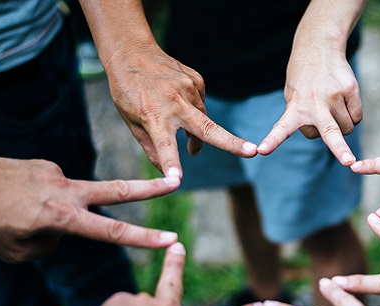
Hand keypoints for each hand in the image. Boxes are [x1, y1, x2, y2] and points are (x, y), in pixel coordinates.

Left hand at [0, 155, 179, 262]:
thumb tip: (64, 231)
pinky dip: (41, 201)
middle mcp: (65, 191)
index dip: (144, 239)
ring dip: (54, 213)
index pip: (111, 232)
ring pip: (71, 202)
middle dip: (149, 188)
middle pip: (118, 191)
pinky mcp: (47, 164)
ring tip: (16, 212)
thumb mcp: (18, 252)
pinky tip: (18, 199)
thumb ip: (51, 245)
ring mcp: (57, 173)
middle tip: (175, 182)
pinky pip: (54, 192)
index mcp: (60, 218)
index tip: (171, 240)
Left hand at [105, 43, 257, 178]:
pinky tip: (179, 102)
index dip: (171, 164)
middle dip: (231, 142)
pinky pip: (201, 103)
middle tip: (252, 152)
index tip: (175, 180)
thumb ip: (150, 147)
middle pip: (207, 128)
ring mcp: (188, 88)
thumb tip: (166, 172)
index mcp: (153, 116)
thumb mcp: (131, 121)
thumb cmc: (127, 90)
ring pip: (204, 119)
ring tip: (185, 133)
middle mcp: (174, 102)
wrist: (132, 51)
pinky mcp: (197, 80)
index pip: (164, 146)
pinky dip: (194, 110)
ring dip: (198, 131)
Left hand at [257, 44, 361, 164]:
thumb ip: (300, 118)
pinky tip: (343, 101)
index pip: (281, 128)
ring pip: (346, 129)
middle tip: (348, 161)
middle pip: (329, 131)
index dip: (272, 141)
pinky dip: (352, 115)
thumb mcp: (292, 95)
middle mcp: (315, 103)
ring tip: (332, 108)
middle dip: (339, 149)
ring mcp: (335, 96)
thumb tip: (321, 135)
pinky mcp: (351, 89)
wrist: (319, 46)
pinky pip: (357, 117)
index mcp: (295, 107)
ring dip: (342, 126)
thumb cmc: (303, 79)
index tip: (261, 151)